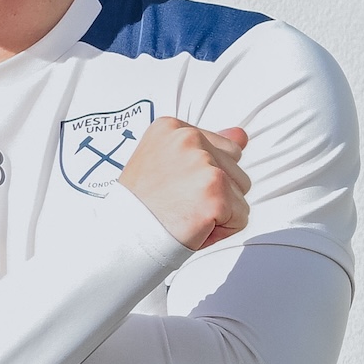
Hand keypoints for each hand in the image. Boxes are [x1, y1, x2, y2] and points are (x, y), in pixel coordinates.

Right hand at [119, 120, 248, 248]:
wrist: (122, 235)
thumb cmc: (140, 205)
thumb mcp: (167, 162)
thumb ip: (209, 146)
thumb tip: (241, 135)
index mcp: (172, 128)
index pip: (223, 148)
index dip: (203, 175)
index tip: (175, 185)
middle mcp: (188, 139)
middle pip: (235, 168)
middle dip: (215, 190)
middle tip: (178, 200)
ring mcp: (203, 165)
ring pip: (240, 191)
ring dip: (220, 208)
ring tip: (185, 211)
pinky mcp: (216, 193)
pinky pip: (240, 217)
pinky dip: (221, 229)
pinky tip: (193, 225)